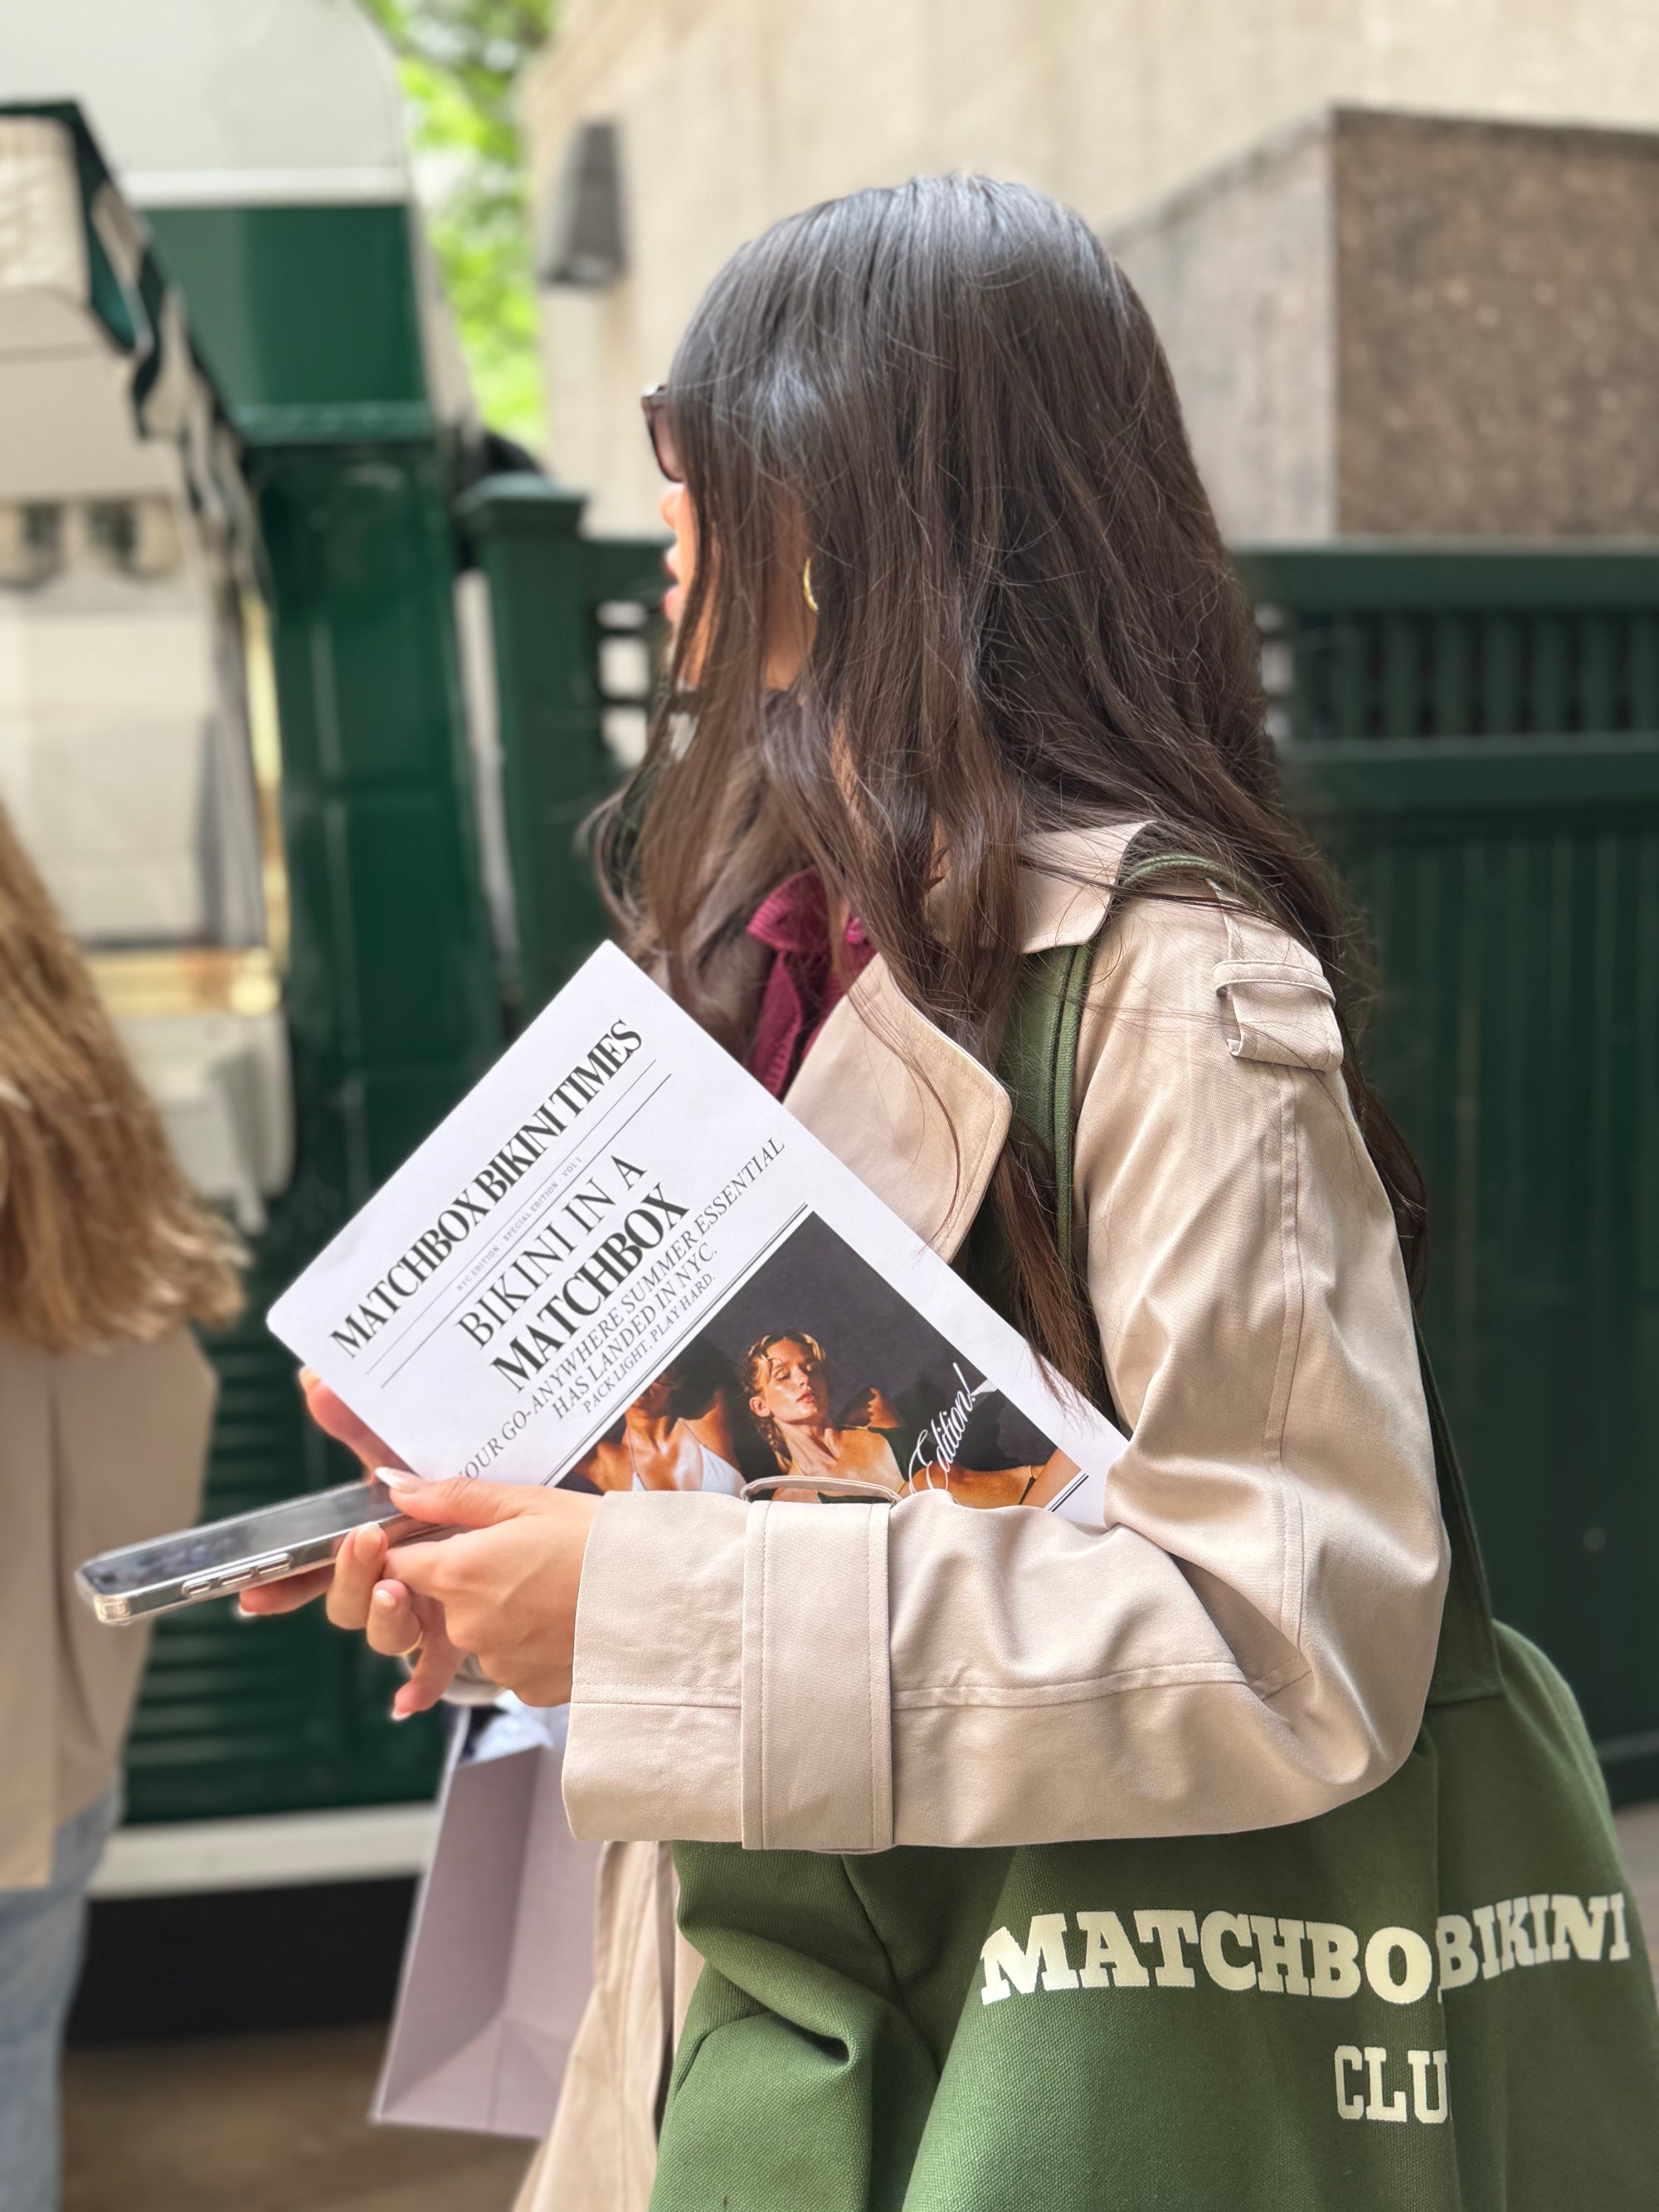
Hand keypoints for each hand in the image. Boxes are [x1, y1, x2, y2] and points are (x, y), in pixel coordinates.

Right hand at [240, 1371, 463, 1710]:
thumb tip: (315, 1381)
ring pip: (387, 1633)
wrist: (537, 1529)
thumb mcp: (419, 1451)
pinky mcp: (459, 1633)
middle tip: (368, 1547)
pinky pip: (434, 1667)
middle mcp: (390, 1581)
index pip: (317, 1564)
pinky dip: (419, 1686)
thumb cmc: (463, 1488)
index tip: (258, 1587)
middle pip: (347, 1604)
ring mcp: (422, 1610)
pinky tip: (407, 1703)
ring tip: (400, 1592)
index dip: (285, 1579)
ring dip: (384, 1619)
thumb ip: (364, 1424)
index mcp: (373, 1541)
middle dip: (348, 1580)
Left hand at [381, 1476, 601, 1711]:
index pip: (396, 1568)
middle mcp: (467, 1627)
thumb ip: (453, 1497)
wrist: (661, 1595)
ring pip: (478, 1635)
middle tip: (524, 1558)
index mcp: (458, 1573)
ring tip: (554, 1587)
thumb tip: (395, 1489)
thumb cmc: (599, 1538)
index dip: (416, 1551)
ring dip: (500, 1615)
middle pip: (439, 1604)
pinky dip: (530, 1644)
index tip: (450, 1539)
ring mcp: (497, 1665)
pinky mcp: (528, 1691)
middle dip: (467, 1583)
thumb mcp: (528, 1502)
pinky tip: (565, 1619)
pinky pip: (511, 1663)